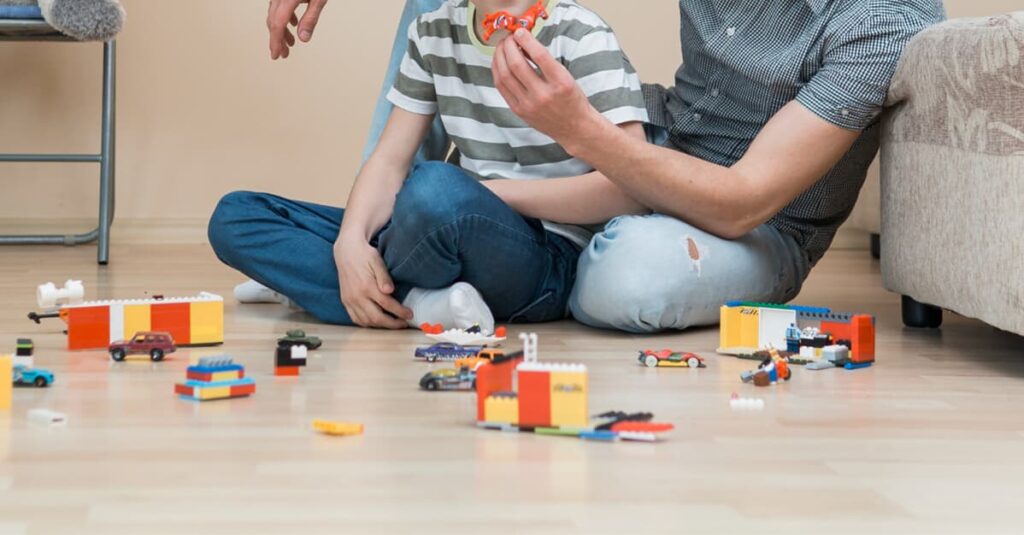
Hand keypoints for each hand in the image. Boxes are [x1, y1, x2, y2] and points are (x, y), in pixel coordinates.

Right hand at [267, 0, 327, 59]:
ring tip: (291, 42)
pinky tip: (293, 24)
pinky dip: (284, 18)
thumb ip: (310, 18)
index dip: (276, 42)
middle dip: (278, 40)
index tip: (276, 55)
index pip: (278, 25)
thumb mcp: (318, 0)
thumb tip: (303, 38)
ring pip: (275, 15)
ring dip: (282, 30)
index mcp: (287, 0)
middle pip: (274, 22)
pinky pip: (279, 8)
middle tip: (284, 53)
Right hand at [335, 237, 411, 328]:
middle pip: (377, 318)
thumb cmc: (365, 254)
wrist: (346, 251)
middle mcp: (357, 296)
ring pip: (366, 321)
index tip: (410, 315)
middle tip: (404, 323)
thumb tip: (390, 291)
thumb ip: (384, 277)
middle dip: (392, 324)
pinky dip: (367, 324)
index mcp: (367, 286)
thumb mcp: (377, 260)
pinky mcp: (345, 301)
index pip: (387, 304)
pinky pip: (355, 319)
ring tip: (392, 323)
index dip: (400, 312)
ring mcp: (349, 300)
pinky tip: (376, 321)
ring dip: (380, 326)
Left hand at [492, 29, 601, 148]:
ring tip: (502, 47)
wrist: (573, 127)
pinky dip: (497, 71)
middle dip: (509, 46)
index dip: (526, 40)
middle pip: (517, 65)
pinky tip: (499, 62)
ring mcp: (529, 105)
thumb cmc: (571, 98)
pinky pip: (502, 87)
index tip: (520, 31)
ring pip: (505, 76)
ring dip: (500, 57)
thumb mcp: (566, 76)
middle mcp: (543, 95)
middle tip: (508, 38)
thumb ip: (546, 61)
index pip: (540, 56)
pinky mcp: (519, 111)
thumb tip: (524, 42)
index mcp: (560, 83)